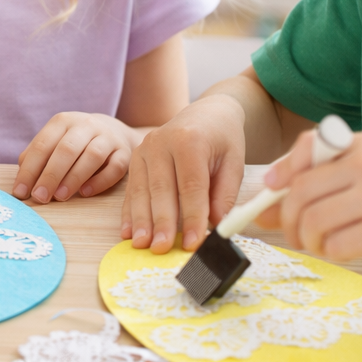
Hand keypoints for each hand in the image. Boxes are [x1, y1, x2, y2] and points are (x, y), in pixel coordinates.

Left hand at [14, 112, 138, 204]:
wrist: (114, 131)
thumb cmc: (74, 143)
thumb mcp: (54, 142)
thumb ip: (37, 157)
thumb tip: (22, 181)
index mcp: (63, 122)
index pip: (43, 144)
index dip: (30, 169)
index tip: (20, 192)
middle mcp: (86, 125)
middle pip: (67, 149)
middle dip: (51, 175)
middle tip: (40, 197)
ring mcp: (108, 137)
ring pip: (92, 156)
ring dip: (74, 178)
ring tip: (60, 197)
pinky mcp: (125, 152)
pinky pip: (115, 167)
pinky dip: (100, 181)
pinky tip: (85, 193)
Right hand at [121, 95, 246, 253]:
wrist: (208, 113)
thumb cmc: (223, 140)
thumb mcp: (234, 162)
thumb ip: (225, 194)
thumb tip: (215, 225)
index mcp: (190, 140)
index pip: (191, 186)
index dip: (193, 217)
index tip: (194, 244)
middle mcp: (162, 142)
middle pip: (162, 190)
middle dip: (162, 223)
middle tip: (161, 249)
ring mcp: (144, 149)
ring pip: (141, 191)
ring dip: (141, 221)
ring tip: (142, 245)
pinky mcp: (134, 158)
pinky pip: (130, 190)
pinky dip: (129, 213)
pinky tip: (128, 232)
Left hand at [259, 129, 361, 264]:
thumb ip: (333, 177)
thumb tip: (267, 205)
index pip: (304, 151)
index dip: (279, 175)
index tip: (271, 195)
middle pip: (300, 193)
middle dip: (287, 219)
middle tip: (295, 235)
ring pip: (313, 222)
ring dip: (309, 240)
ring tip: (323, 245)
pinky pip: (336, 246)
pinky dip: (332, 254)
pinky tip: (346, 252)